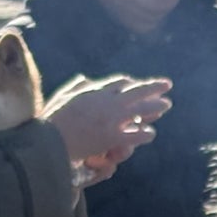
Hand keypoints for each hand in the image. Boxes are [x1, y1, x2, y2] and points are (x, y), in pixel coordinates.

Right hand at [43, 76, 172, 166]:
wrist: (49, 138)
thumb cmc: (52, 118)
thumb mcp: (63, 96)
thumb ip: (76, 86)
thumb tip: (85, 77)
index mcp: (94, 92)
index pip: (118, 83)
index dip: (131, 84)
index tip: (138, 83)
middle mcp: (105, 102)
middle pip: (135, 91)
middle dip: (152, 87)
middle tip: (167, 85)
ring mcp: (110, 119)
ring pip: (140, 109)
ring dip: (155, 106)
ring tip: (167, 104)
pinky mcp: (111, 137)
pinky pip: (134, 135)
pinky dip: (144, 134)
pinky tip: (151, 133)